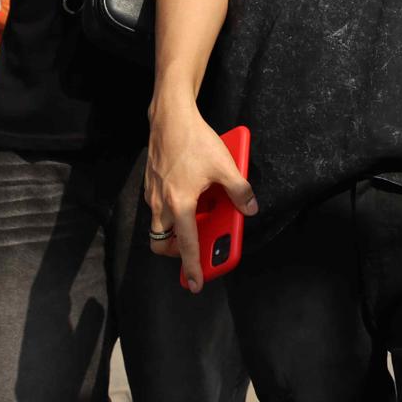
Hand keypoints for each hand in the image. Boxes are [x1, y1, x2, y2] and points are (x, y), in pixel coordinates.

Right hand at [144, 103, 256, 291]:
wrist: (170, 118)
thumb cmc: (194, 141)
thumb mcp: (225, 166)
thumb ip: (239, 191)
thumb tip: (250, 208)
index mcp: (180, 203)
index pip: (186, 245)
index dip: (192, 267)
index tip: (195, 283)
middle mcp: (161, 203)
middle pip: (162, 243)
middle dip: (177, 252)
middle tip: (194, 249)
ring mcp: (153, 194)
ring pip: (158, 226)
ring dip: (174, 232)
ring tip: (195, 223)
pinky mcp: (151, 183)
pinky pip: (158, 208)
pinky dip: (171, 212)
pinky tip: (188, 197)